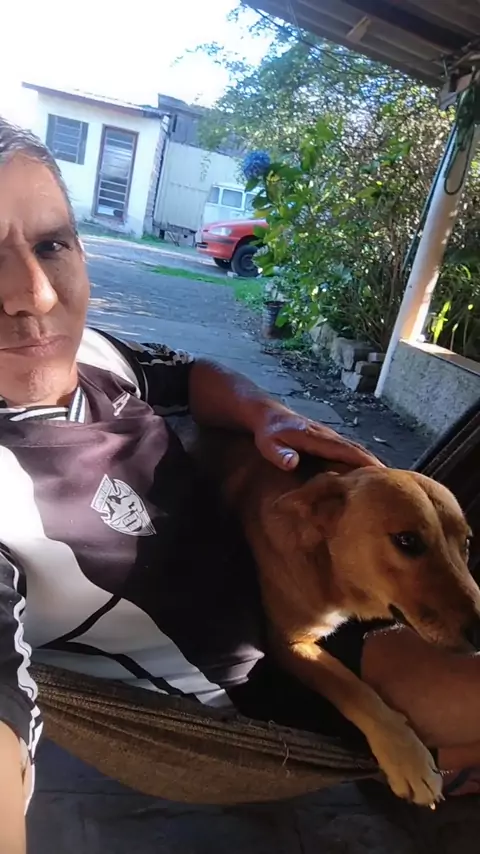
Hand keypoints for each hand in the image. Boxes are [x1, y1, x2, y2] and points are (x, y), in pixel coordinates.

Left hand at [253, 404, 382, 470]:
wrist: (267, 414)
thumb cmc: (268, 433)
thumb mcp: (268, 444)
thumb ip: (280, 454)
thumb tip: (292, 463)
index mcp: (318, 438)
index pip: (348, 451)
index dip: (367, 463)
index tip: (385, 476)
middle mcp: (329, 436)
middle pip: (358, 450)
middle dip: (377, 465)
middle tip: (397, 484)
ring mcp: (330, 437)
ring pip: (356, 450)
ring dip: (372, 463)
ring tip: (389, 482)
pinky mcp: (328, 441)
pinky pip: (349, 451)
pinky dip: (362, 460)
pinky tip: (369, 473)